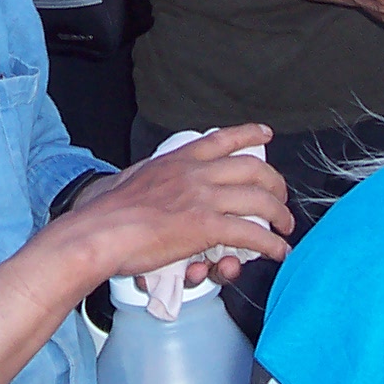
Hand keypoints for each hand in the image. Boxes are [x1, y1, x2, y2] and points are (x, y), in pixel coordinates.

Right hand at [73, 123, 292, 279]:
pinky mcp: (207, 227)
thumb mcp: (134, 178)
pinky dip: (271, 244)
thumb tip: (155, 178)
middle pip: (252, 168)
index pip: (221, 139)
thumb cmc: (106, 212)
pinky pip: (251, 234)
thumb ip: (153, 175)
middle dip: (274, 182)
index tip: (265, 133)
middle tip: (281, 196)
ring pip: (259, 200)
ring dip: (279, 214)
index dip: (248, 134)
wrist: (98, 232)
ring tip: (286, 226)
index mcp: (177, 160)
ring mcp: (203, 198)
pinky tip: (277, 251)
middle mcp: (195, 173)